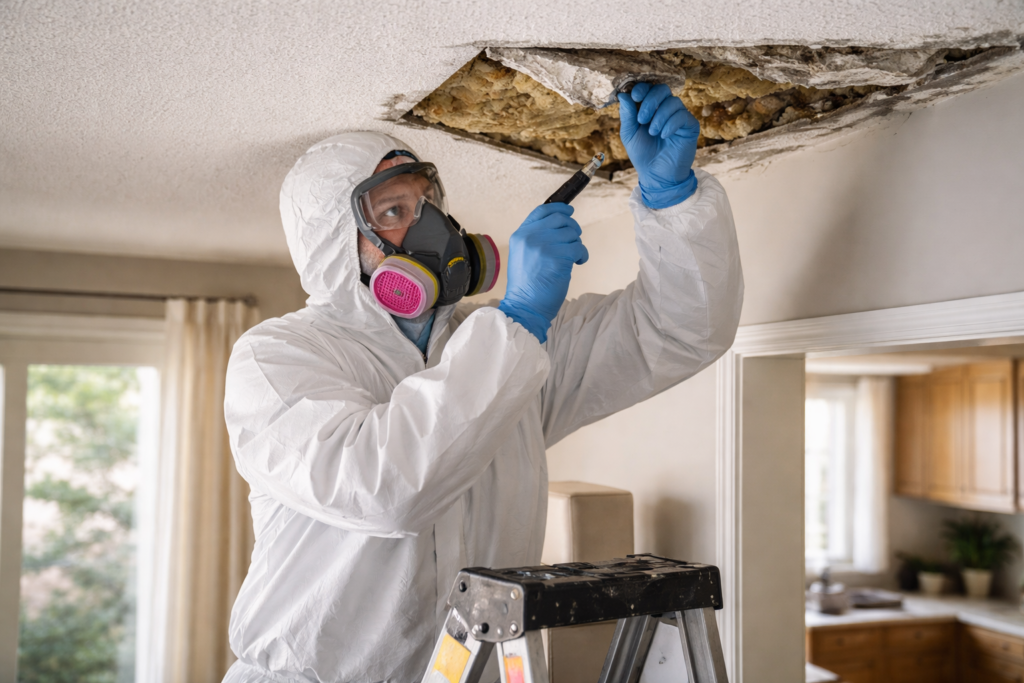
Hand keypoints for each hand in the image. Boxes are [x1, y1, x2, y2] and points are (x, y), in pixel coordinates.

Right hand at [498, 203, 588, 342]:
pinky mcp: (557, 258)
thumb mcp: (523, 255)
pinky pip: (578, 248)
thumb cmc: (527, 285)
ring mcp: (544, 246)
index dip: (559, 208)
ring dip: (577, 245)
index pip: (541, 211)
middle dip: (573, 229)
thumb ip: (536, 238)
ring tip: (572, 259)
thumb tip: (560, 225)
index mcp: (520, 235)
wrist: (525, 306)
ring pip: (572, 234)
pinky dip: (582, 256)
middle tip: (574, 241)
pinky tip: (577, 263)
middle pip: (560, 219)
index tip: (570, 211)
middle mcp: (530, 237)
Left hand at [618, 82, 699, 208]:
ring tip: (653, 133)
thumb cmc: (643, 154)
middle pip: (662, 89)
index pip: (649, 88)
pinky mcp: (690, 126)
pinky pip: (683, 115)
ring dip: (659, 116)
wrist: (657, 176)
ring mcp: (679, 116)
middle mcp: (665, 109)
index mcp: (650, 108)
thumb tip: (623, 95)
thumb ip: (627, 115)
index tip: (634, 97)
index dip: (642, 88)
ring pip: (673, 102)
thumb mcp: (629, 134)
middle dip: (650, 101)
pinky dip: (670, 124)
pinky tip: (663, 136)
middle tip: (642, 119)